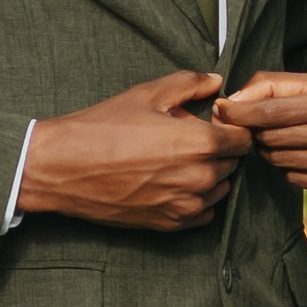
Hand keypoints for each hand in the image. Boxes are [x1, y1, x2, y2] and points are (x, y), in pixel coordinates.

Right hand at [18, 71, 250, 229]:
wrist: (63, 167)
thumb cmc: (102, 127)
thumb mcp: (147, 94)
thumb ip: (189, 84)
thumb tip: (215, 81)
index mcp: (200, 143)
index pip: (243, 138)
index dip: (231, 126)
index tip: (213, 122)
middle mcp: (200, 178)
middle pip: (232, 163)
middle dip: (219, 149)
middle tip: (188, 138)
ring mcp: (185, 205)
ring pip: (219, 188)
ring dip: (209, 174)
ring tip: (177, 160)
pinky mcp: (170, 224)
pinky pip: (203, 213)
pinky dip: (196, 198)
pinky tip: (172, 183)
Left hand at [213, 71, 306, 200]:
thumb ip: (279, 85)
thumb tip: (235, 98)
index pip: (274, 112)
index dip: (241, 112)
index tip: (221, 109)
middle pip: (274, 138)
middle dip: (254, 130)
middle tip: (247, 123)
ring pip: (282, 161)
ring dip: (269, 149)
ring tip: (275, 136)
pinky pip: (298, 180)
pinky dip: (289, 167)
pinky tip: (299, 153)